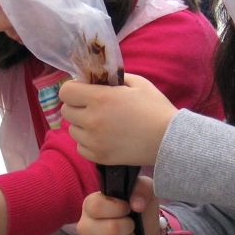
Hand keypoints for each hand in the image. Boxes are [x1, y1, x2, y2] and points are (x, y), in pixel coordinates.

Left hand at [60, 73, 177, 165]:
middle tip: (93, 107)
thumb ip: (114, 78)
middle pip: (66, 111)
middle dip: (77, 106)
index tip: (84, 91)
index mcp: (100, 98)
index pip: (66, 91)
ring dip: (81, 125)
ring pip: (72, 130)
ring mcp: (94, 141)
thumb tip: (99, 78)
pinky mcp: (99, 157)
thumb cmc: (155, 108)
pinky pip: (80, 147)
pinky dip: (88, 142)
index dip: (74, 89)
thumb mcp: (137, 83)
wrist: (169, 140)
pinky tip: (103, 138)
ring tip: (101, 124)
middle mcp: (92, 120)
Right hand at [76, 176, 161, 234]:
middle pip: (110, 229)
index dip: (118, 208)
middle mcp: (84, 225)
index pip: (96, 207)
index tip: (128, 208)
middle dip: (130, 228)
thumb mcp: (144, 191)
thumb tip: (136, 204)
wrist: (145, 230)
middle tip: (131, 225)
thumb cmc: (138, 207)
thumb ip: (142, 188)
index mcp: (91, 204)